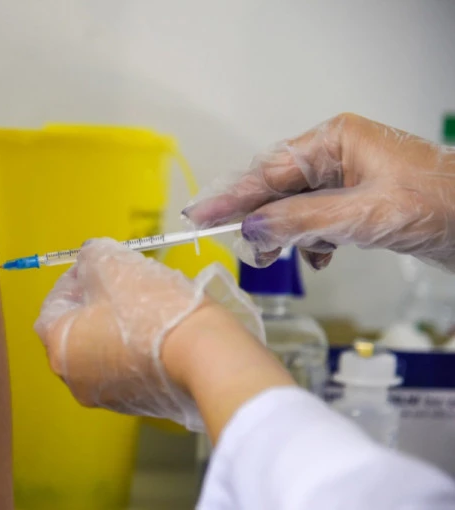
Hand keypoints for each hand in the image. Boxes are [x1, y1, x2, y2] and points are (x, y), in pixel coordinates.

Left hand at [34, 239, 263, 431]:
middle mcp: (74, 379)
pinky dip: (134, 348)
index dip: (70, 280)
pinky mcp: (137, 404)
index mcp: (59, 347)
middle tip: (120, 282)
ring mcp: (107, 396)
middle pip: (75, 331)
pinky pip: (127, 368)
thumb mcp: (112, 263)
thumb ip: (89, 255)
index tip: (93, 267)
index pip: (51, 307)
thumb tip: (87, 260)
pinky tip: (158, 329)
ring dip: (115, 326)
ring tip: (145, 303)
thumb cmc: (150, 307)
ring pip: (102, 351)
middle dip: (93, 303)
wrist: (203, 354)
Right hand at [182, 113, 454, 269]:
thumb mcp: (363, 215)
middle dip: (262, 221)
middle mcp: (336, 154)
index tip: (199, 216)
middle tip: (249, 251)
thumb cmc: (438, 205)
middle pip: (277, 188)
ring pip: (294, 208)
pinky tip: (321, 255)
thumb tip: (252, 229)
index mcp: (335, 141)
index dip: (232, 197)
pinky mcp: (356, 201)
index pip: (269, 171)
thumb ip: (301, 221)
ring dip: (288, 234)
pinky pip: (316, 220)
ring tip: (286, 256)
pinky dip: (312, 241)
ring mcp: (346, 178)